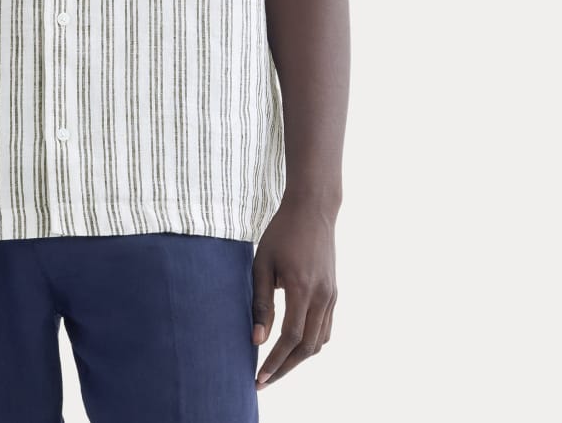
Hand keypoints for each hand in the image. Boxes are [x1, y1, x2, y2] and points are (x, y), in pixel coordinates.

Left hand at [250, 193, 337, 389]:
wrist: (313, 210)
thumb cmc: (281, 233)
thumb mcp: (263, 263)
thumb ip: (261, 302)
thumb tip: (257, 339)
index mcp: (301, 288)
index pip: (290, 338)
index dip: (274, 361)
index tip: (259, 377)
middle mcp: (321, 296)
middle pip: (307, 347)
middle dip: (285, 368)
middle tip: (265, 381)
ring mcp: (331, 295)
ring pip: (320, 341)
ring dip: (299, 359)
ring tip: (277, 367)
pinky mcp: (334, 292)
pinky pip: (326, 328)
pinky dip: (311, 343)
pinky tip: (295, 346)